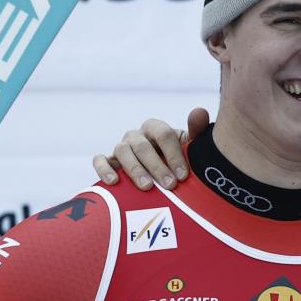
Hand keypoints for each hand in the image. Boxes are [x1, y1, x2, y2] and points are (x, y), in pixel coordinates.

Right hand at [92, 108, 210, 189]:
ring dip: (135, 169)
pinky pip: (100, 160)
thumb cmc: (176, 158)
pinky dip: (104, 169)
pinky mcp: (109, 161)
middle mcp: (137, 135)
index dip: (174, 155)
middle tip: (170, 185)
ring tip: (147, 187)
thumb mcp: (188, 147)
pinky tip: (114, 182)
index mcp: (156, 128)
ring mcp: (121, 147)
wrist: (160, 171)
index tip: (183, 175)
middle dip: (157, 166)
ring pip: (122, 151)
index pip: (164, 135)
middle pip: (143, 146)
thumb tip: (200, 113)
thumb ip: (196, 132)